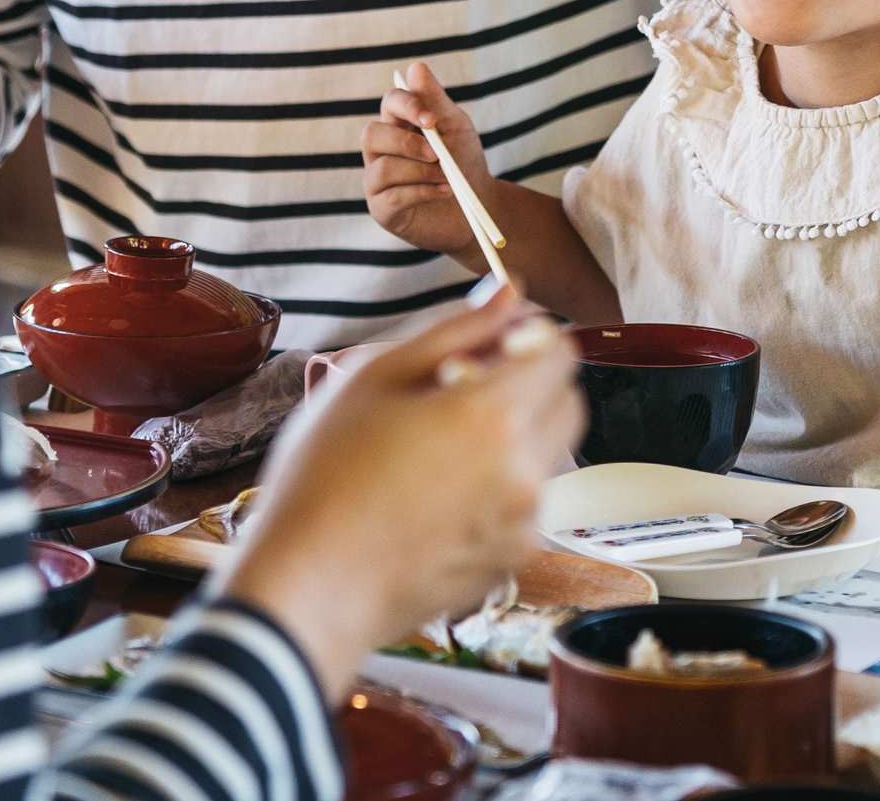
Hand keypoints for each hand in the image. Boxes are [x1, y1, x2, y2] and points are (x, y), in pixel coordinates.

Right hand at [220, 291, 584, 697]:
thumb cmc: (326, 476)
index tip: (490, 343)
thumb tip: (510, 292)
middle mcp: (525, 472)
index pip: (561, 352)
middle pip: (569, 402)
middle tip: (463, 390)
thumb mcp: (375, 378)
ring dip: (516, 437)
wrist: (310, 587)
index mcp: (493, 416)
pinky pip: (526, 505)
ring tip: (438, 448)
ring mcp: (523, 524)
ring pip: (548, 455)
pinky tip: (434, 496)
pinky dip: (500, 487)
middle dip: (532, 384)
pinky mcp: (511, 562)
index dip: (529, 336)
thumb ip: (455, 328)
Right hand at [362, 62, 486, 264]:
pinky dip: (422, 191)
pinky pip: (391, 196)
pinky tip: (444, 191)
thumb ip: (435, 100)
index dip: (407, 106)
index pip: (390, 103)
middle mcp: (381, 150)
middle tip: (438, 155)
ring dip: (420, 171)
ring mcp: (377, 180)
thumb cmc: (464, 162)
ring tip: (447, 177)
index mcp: (397, 124)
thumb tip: (416, 66)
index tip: (432, 120)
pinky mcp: (382, 209)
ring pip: (382, 167)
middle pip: (371, 134)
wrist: (478, 206)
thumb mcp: (455, 128)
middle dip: (407, 143)